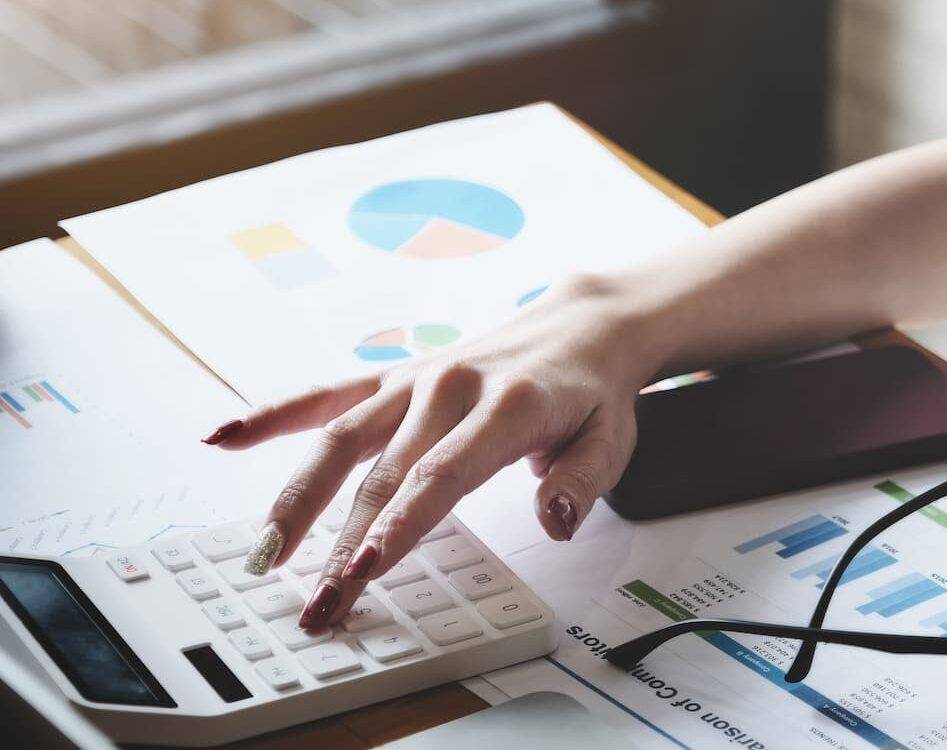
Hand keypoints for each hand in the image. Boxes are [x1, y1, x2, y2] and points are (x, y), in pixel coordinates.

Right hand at [208, 274, 658, 628]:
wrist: (582, 325)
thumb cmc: (592, 393)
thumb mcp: (612, 439)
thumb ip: (581, 481)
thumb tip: (556, 520)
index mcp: (506, 407)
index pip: (439, 477)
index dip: (397, 527)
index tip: (361, 569)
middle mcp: (449, 388)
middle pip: (382, 477)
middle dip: (342, 545)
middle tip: (318, 603)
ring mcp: (413, 382)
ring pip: (339, 441)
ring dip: (298, 502)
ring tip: (263, 556)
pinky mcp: (392, 378)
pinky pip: (324, 396)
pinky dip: (272, 416)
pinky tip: (222, 437)